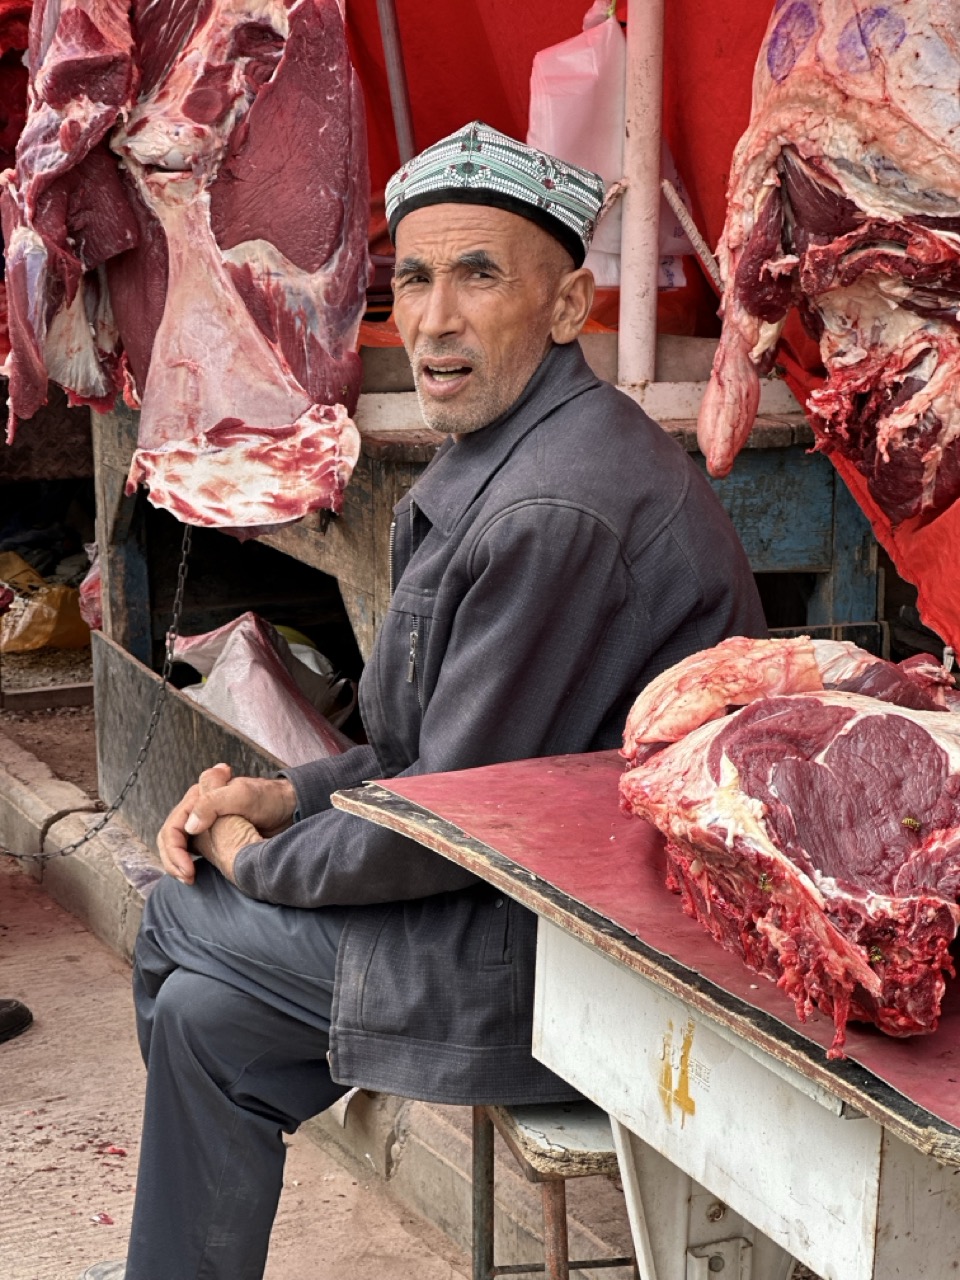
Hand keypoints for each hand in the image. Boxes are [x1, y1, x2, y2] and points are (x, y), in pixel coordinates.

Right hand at [157, 764, 297, 884]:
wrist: (289, 808)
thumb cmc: (269, 798)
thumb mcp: (243, 795)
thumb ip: (213, 803)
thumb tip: (190, 826)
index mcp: (199, 796)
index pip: (173, 827)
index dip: (174, 850)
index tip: (188, 870)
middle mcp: (197, 809)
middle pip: (170, 838)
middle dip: (172, 861)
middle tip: (187, 878)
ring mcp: (204, 823)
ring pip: (177, 846)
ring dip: (177, 864)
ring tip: (190, 878)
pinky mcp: (212, 836)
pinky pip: (190, 851)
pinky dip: (187, 864)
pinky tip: (195, 874)